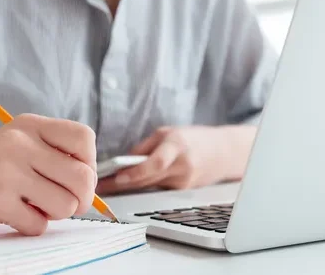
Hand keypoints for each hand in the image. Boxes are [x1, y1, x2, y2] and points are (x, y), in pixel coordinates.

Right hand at [0, 114, 97, 235]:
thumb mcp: (15, 147)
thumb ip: (51, 155)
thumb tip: (92, 183)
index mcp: (28, 125)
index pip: (84, 138)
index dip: (89, 164)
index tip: (72, 178)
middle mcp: (19, 142)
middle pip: (83, 177)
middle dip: (79, 199)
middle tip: (59, 203)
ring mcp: (7, 170)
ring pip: (65, 204)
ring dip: (52, 215)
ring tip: (30, 207)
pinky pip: (38, 225)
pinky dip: (29, 227)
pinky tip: (11, 216)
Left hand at [96, 126, 254, 194]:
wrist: (224, 153)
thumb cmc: (192, 139)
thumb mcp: (167, 133)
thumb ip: (145, 148)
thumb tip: (122, 162)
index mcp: (178, 147)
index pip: (155, 164)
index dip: (135, 173)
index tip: (117, 178)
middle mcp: (183, 167)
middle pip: (148, 179)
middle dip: (122, 184)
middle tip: (100, 186)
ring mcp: (184, 182)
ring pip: (150, 186)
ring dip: (129, 186)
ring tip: (107, 185)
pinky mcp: (183, 192)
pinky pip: (157, 189)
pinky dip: (142, 187)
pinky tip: (127, 186)